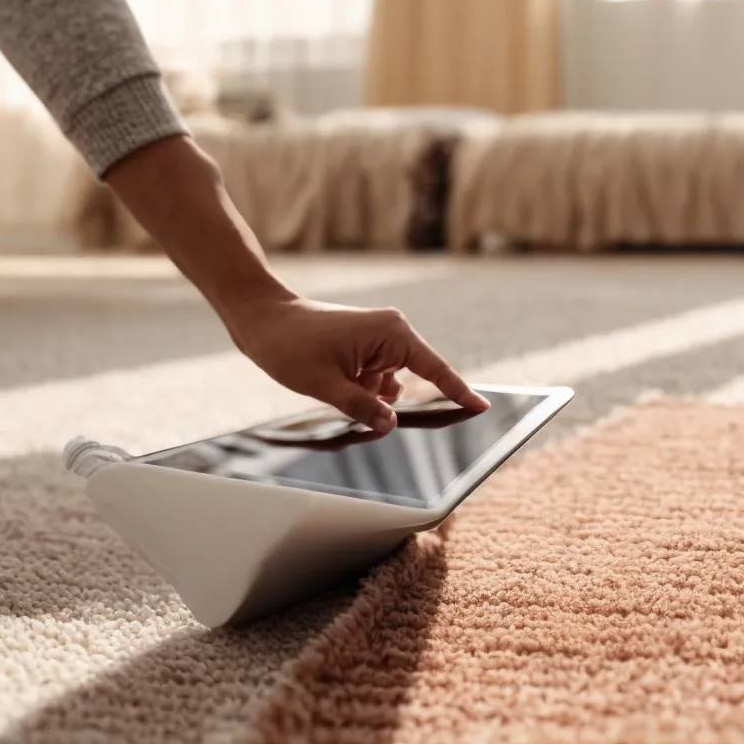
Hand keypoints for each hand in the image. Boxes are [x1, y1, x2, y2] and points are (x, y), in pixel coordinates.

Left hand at [225, 296, 488, 434]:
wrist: (261, 318)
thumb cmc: (290, 345)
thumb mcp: (326, 385)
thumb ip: (363, 407)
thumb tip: (391, 424)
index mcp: (391, 333)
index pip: (435, 369)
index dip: (458, 391)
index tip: (481, 407)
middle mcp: (392, 332)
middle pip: (415, 378)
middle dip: (392, 399)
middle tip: (359, 400)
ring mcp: (378, 339)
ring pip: (392, 383)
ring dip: (373, 396)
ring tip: (335, 388)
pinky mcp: (365, 346)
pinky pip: (377, 378)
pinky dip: (364, 390)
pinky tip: (336, 387)